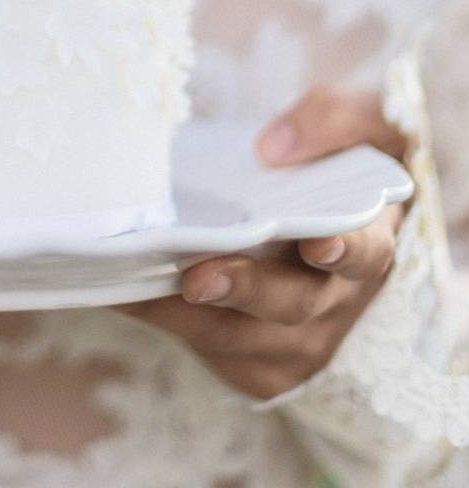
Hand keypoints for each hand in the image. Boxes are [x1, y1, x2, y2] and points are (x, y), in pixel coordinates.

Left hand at [119, 86, 412, 398]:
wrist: (297, 222)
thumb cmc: (328, 174)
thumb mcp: (360, 129)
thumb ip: (335, 121)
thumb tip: (273, 148)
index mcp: (365, 242)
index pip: (365, 252)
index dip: (345, 250)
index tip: (317, 244)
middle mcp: (334, 301)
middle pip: (294, 303)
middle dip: (245, 291)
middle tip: (199, 279)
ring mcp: (295, 341)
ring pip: (237, 336)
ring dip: (183, 311)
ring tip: (133, 280)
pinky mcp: (253, 366)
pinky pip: (204, 349)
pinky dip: (160, 318)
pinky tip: (122, 291)